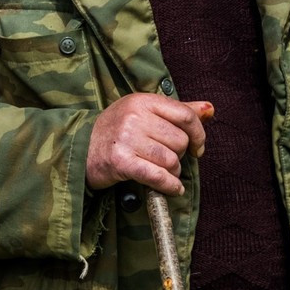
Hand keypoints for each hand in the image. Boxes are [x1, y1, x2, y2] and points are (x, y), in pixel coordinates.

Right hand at [85, 95, 214, 196]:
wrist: (79, 149)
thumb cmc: (115, 132)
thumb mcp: (143, 113)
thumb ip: (177, 111)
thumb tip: (210, 109)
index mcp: (142, 100)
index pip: (185, 115)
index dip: (198, 134)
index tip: (198, 147)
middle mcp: (134, 116)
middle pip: (180, 141)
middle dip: (178, 155)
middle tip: (164, 159)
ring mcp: (126, 138)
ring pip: (171, 160)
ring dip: (172, 172)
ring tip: (161, 172)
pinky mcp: (121, 161)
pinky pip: (157, 176)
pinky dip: (169, 186)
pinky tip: (171, 188)